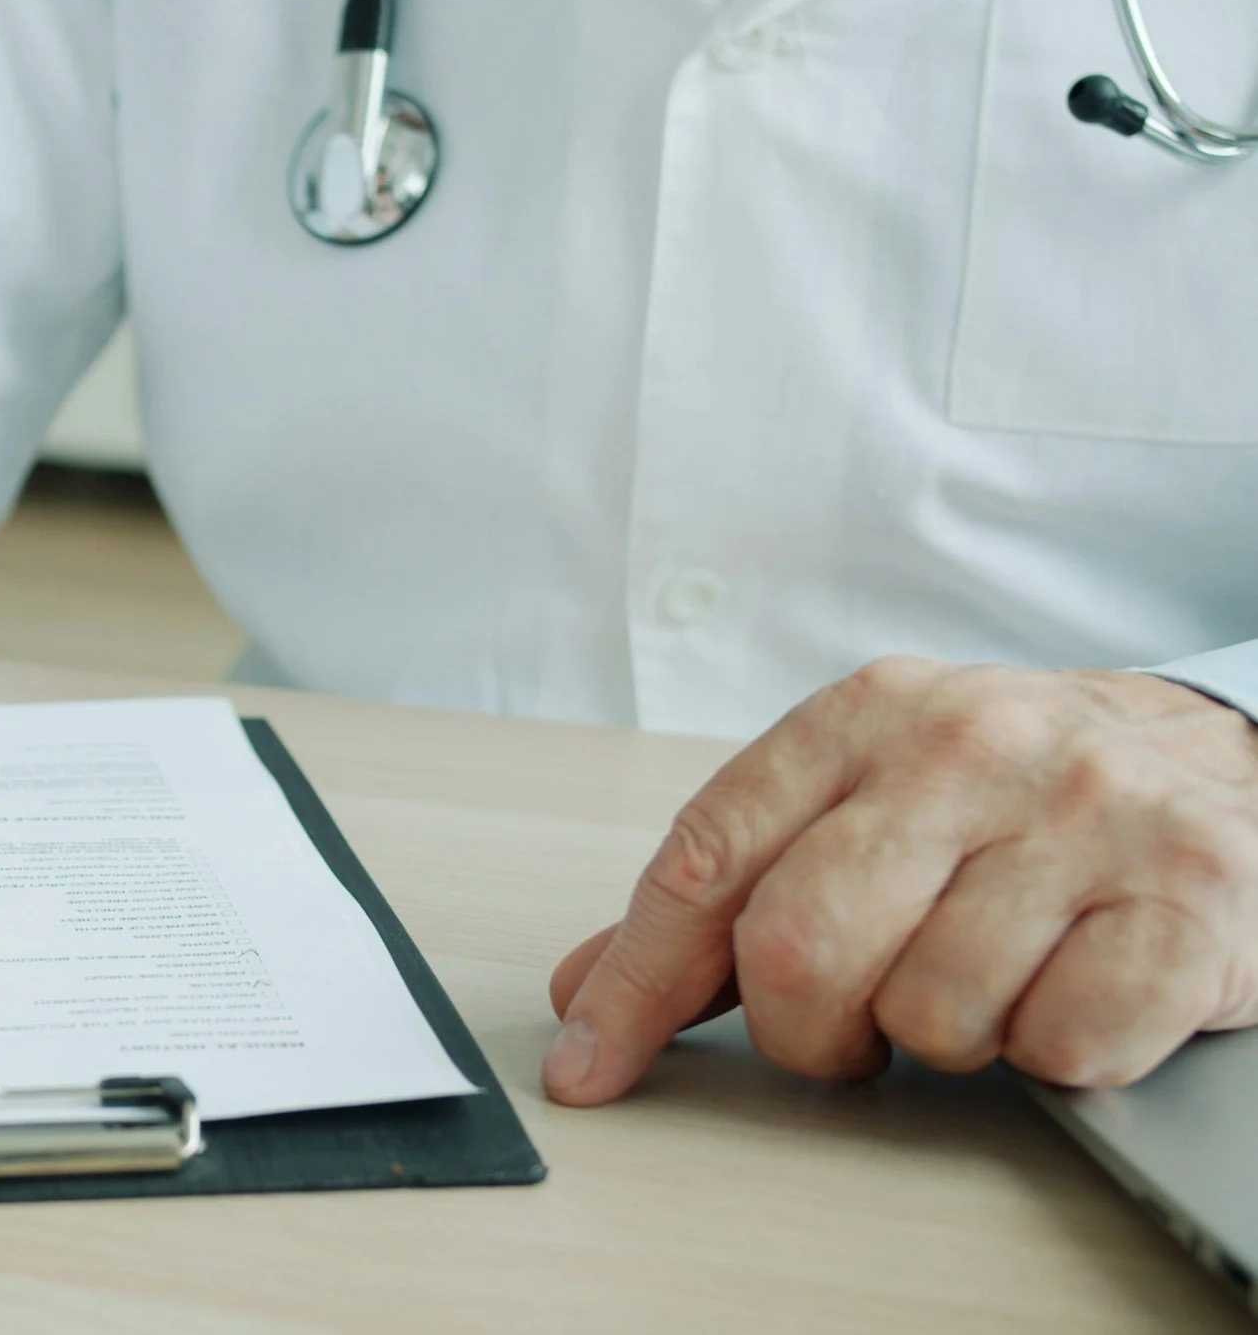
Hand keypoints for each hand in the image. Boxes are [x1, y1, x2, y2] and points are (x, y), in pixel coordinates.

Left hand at [545, 658, 1257, 1104]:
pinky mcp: (1191, 898)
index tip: (590, 1067)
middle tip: (854, 1029)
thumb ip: (729, 890)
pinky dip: (1055, 1054)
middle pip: (800, 947)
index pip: (706, 858)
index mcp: (866, 714)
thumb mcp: (865, 802)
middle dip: (808, 1030)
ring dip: (946, 1039)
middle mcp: (971, 744)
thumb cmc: (1016, 801)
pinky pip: (1061, 1047)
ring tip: (990, 980)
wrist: (1228, 766)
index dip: (636, 981)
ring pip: (929, 1014)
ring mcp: (1087, 814)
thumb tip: (587, 989)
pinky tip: (1073, 990)